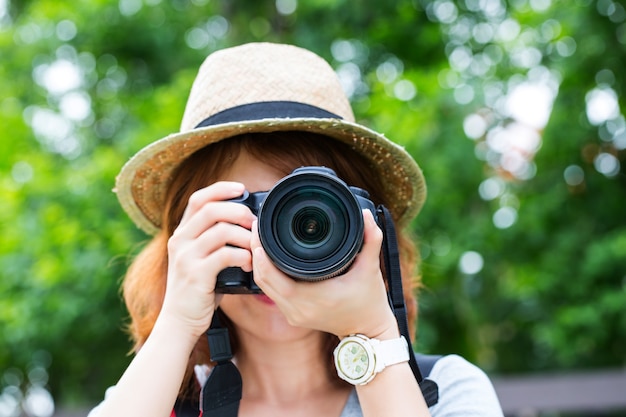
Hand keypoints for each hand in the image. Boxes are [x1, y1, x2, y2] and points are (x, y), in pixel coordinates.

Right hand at [159, 181, 256, 338]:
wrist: (179, 322)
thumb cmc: (198, 290)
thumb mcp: (200, 259)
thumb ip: (215, 240)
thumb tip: (248, 224)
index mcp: (181, 233)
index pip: (198, 198)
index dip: (221, 189)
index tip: (242, 188)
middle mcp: (180, 241)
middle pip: (211, 209)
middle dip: (239, 211)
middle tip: (255, 223)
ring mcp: (186, 257)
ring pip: (221, 231)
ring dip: (245, 236)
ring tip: (256, 247)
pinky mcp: (196, 275)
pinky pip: (225, 255)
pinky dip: (243, 256)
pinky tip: (249, 264)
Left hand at [251, 210, 398, 338]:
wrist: (369, 333)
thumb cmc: (369, 302)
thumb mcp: (371, 269)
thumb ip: (371, 239)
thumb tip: (367, 213)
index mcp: (312, 297)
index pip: (272, 275)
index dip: (261, 253)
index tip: (259, 230)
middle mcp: (298, 309)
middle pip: (262, 279)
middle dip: (255, 252)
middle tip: (256, 229)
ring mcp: (293, 315)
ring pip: (264, 287)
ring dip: (259, 264)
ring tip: (260, 240)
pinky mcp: (293, 316)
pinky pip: (271, 294)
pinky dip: (267, 276)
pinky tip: (267, 260)